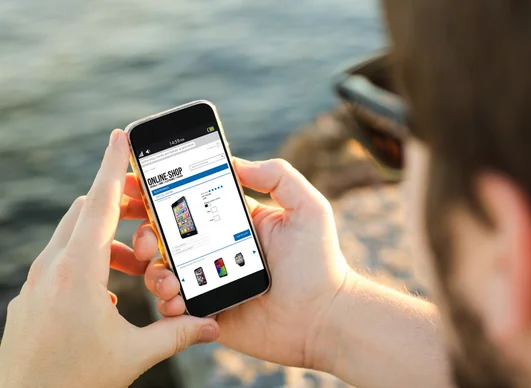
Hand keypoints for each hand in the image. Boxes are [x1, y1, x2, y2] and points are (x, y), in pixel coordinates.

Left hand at [0, 130, 218, 387]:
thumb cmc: (72, 380)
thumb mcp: (133, 355)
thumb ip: (177, 333)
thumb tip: (213, 325)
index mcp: (78, 272)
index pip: (99, 203)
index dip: (113, 165)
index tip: (122, 135)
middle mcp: (52, 269)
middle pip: (87, 212)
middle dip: (121, 204)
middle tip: (150, 214)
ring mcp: (36, 282)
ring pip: (74, 236)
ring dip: (107, 237)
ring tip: (137, 263)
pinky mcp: (31, 297)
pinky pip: (61, 259)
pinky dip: (89, 258)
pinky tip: (108, 291)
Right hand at [143, 158, 349, 368]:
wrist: (324, 318)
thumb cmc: (320, 262)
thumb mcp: (307, 207)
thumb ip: (277, 176)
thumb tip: (236, 162)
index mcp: (234, 222)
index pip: (190, 202)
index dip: (159, 192)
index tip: (134, 183)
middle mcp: (216, 249)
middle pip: (166, 236)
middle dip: (143, 231)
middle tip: (143, 236)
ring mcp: (209, 281)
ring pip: (162, 270)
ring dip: (153, 270)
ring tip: (168, 276)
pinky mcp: (207, 312)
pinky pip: (173, 307)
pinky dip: (166, 302)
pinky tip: (178, 299)